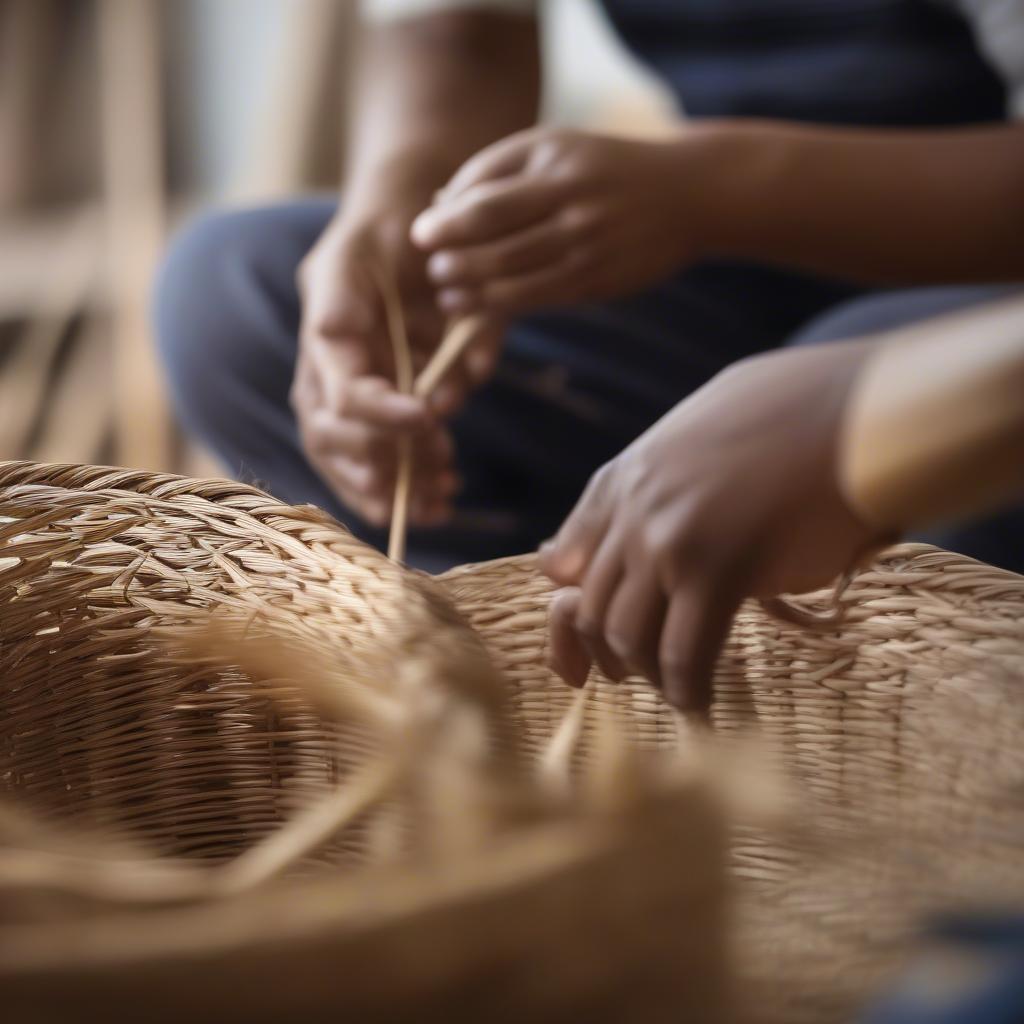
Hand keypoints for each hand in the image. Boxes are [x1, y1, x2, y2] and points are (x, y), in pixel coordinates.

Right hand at [294, 180, 501, 527]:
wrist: (410, 236)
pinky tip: (446, 492)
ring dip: (402, 489)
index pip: (343, 400)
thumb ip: (340, 290)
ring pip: (364, 467)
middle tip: (428, 481)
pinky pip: (395, 465)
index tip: (425, 416)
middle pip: (341, 448)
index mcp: (327, 354)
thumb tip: (333, 332)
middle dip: (381, 470)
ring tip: (441, 500)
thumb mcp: (352, 251)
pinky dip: (418, 486)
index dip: (379, 416)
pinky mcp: (397, 415)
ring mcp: (365, 406)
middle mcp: (337, 387)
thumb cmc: (378, 239)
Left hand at [409, 127, 708, 314]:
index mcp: (552, 156)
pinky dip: (501, 306)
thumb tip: (442, 205)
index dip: (445, 217)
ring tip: (446, 294)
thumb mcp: (558, 150)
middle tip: (431, 269)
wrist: (687, 194)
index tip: (421, 234)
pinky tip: (479, 309)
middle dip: (450, 252)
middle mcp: (568, 194)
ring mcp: (584, 239)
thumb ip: (501, 172)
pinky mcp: (596, 279)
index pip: (482, 188)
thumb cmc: (606, 172)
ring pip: (509, 269)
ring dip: (469, 287)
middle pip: (489, 226)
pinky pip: (536, 297)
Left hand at [539, 341, 884, 712]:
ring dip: (648, 676)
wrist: (852, 408)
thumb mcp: (692, 437)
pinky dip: (687, 693)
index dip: (569, 618)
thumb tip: (627, 538)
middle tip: (635, 679)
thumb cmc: (786, 420)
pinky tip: (702, 710)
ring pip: (627, 637)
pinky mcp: (718, 571)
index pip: (559, 565)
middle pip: (590, 610)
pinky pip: (682, 654)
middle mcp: (632, 511)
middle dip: (607, 657)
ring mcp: (668, 540)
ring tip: (677, 691)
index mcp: (621, 479)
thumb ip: (650, 487)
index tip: (586, 648)